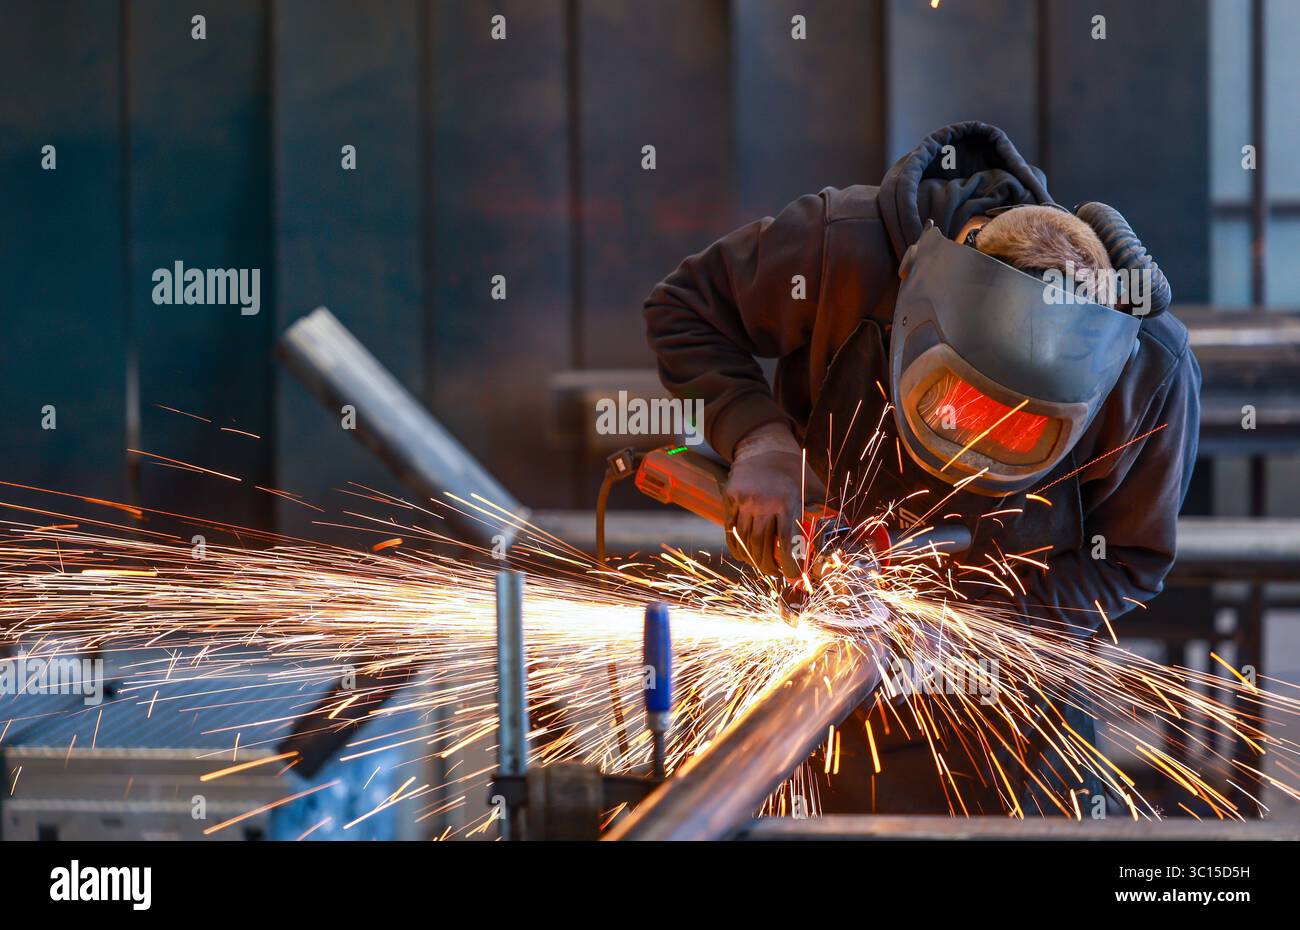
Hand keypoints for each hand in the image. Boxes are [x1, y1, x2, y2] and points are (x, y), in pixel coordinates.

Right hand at [723, 449, 825, 577]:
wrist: (764, 447)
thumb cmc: (794, 471)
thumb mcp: (814, 488)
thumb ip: (825, 511)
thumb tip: (843, 534)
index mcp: (787, 501)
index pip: (786, 542)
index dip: (789, 564)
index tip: (792, 576)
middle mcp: (763, 502)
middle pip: (762, 546)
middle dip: (768, 566)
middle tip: (776, 574)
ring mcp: (744, 501)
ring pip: (745, 540)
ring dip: (753, 559)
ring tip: (762, 566)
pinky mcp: (730, 498)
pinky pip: (730, 530)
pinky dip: (737, 547)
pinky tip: (744, 556)